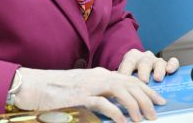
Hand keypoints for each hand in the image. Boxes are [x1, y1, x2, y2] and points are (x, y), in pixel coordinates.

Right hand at [14, 66, 163, 122]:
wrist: (34, 86)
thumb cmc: (57, 90)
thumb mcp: (83, 88)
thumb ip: (100, 93)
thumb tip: (117, 105)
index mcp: (101, 74)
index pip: (130, 79)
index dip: (147, 89)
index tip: (158, 99)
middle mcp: (99, 76)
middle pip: (131, 83)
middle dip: (147, 98)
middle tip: (157, 111)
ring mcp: (91, 85)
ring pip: (122, 91)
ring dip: (135, 106)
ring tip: (143, 119)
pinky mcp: (81, 96)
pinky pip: (104, 103)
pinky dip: (116, 112)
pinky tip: (123, 122)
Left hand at [118, 49, 179, 82]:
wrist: (140, 72)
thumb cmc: (130, 75)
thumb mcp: (123, 75)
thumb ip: (119, 79)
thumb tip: (111, 84)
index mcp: (132, 57)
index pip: (128, 62)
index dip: (126, 71)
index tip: (124, 80)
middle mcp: (145, 57)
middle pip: (144, 62)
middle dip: (144, 72)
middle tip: (143, 81)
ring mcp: (157, 61)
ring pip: (158, 62)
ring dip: (158, 70)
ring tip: (157, 79)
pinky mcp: (168, 65)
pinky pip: (173, 62)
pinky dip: (172, 65)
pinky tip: (170, 71)